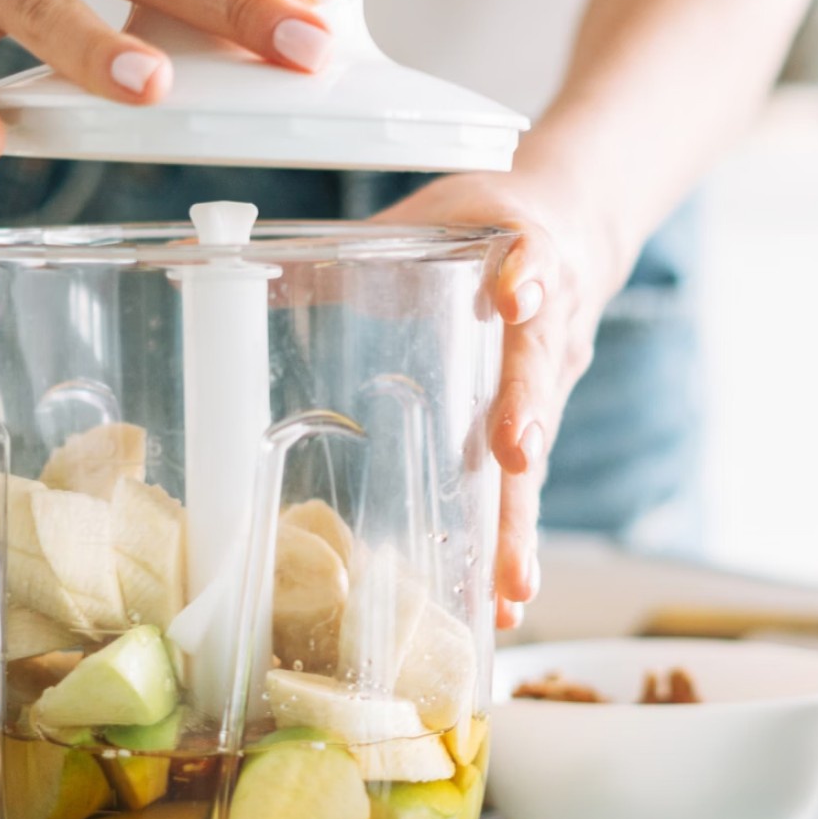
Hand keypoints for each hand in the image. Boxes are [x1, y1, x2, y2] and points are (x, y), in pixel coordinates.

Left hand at [374, 168, 631, 629]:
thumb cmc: (487, 223)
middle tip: (512, 456)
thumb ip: (350, 248)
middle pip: (537, 372)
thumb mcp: (425, 219)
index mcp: (520, 252)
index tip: (517, 295)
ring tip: (510, 583)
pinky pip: (529, 482)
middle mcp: (548, 320)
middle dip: (525, 415)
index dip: (526, 273)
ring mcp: (552, 376)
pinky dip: (515, 539)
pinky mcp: (543, 418)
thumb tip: (242, 265)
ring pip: (541, 448)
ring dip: (522, 515)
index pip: (531, 255)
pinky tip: (501, 599)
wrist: (574, 225)